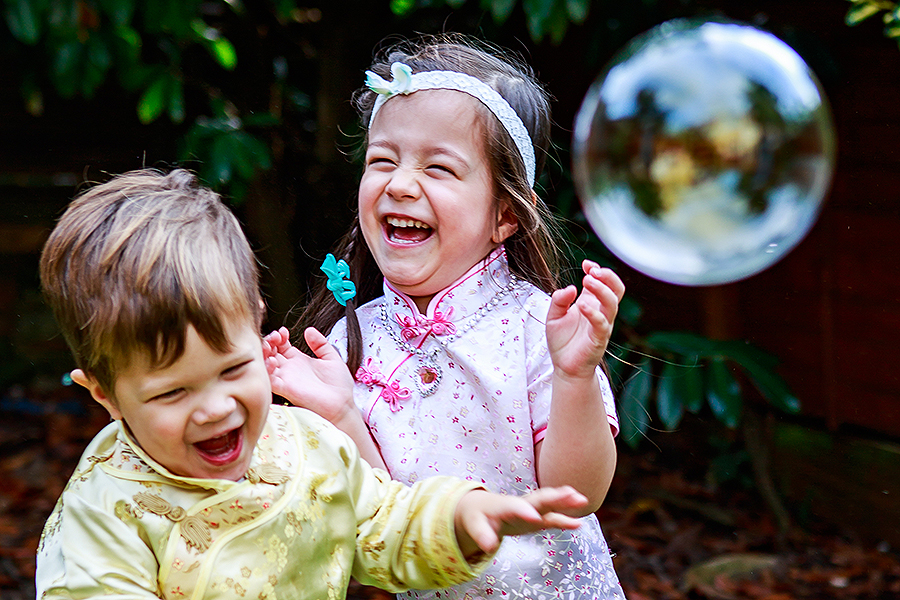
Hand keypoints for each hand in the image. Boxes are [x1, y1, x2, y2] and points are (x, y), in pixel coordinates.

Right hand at [263, 326, 355, 422]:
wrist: (343, 405)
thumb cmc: (339, 386)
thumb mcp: (332, 358)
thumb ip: (321, 344)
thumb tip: (309, 330)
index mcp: (300, 361)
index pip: (281, 346)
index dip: (279, 336)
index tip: (283, 331)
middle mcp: (290, 370)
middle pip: (270, 353)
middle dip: (268, 342)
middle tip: (275, 336)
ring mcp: (286, 379)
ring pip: (265, 364)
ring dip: (264, 353)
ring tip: (270, 345)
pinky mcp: (286, 389)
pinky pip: (269, 379)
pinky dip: (267, 369)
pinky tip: (272, 360)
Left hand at [454, 486, 586, 556]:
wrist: (482, 507)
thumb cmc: (478, 515)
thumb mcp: (474, 525)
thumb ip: (482, 534)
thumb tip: (488, 547)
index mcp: (505, 505)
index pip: (516, 507)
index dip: (525, 511)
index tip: (536, 518)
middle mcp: (521, 504)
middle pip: (539, 499)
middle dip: (555, 497)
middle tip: (571, 494)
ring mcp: (531, 509)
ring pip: (550, 504)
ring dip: (565, 501)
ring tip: (582, 499)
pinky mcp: (537, 518)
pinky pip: (552, 517)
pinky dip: (565, 519)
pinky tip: (578, 523)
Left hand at [545, 260, 624, 379]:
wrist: (565, 367)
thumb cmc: (562, 341)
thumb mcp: (553, 315)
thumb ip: (559, 299)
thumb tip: (571, 288)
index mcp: (590, 303)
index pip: (604, 281)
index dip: (598, 269)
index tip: (586, 264)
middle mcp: (600, 312)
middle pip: (616, 288)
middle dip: (608, 276)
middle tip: (592, 271)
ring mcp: (601, 325)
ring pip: (612, 303)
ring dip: (602, 289)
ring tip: (587, 280)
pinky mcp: (599, 339)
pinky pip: (602, 324)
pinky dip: (594, 313)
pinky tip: (582, 306)